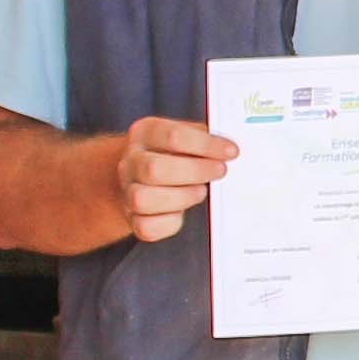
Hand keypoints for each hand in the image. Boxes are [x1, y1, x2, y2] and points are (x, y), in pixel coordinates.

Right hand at [118, 116, 235, 241]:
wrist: (142, 175)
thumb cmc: (174, 154)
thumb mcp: (186, 135)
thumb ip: (206, 138)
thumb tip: (231, 149)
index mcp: (144, 133)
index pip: (173, 136)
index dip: (206, 145)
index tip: (231, 152)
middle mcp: (130, 161)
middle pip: (154, 169)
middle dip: (195, 172)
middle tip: (220, 171)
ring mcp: (127, 190)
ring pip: (143, 199)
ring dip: (181, 197)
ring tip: (201, 192)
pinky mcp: (132, 218)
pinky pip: (146, 227)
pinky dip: (169, 223)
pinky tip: (182, 213)